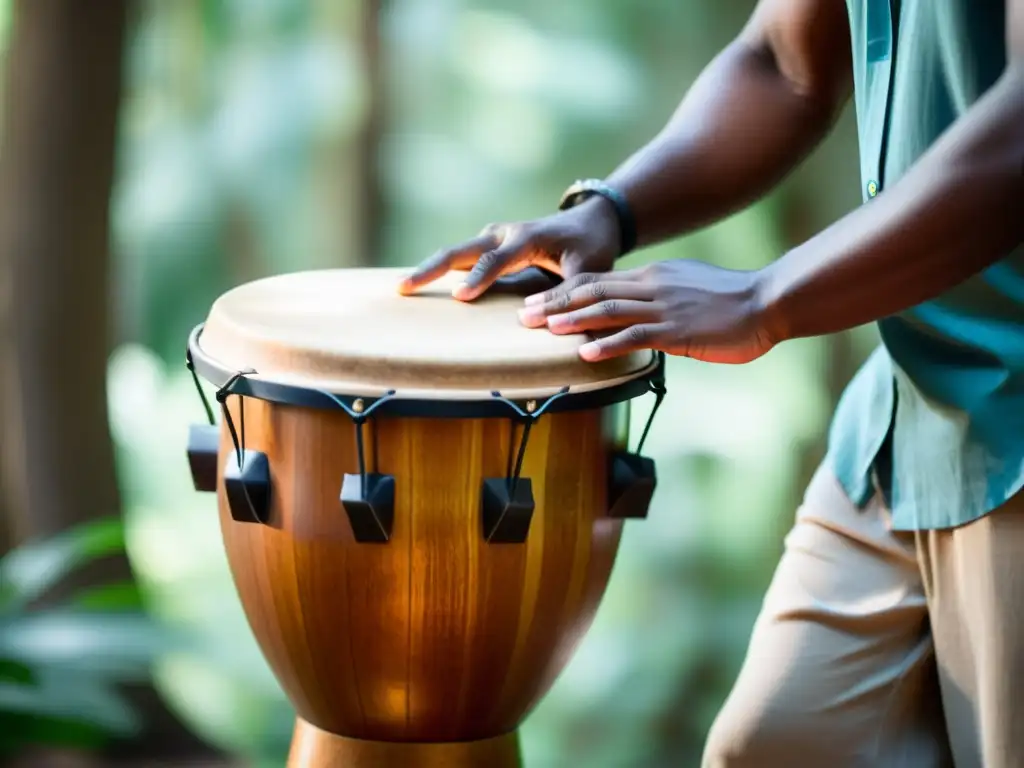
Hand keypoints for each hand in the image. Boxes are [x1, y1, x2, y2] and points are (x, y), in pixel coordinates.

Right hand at [397, 197, 620, 300]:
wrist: (590, 221)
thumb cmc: (591, 247)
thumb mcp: (589, 270)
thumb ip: (568, 293)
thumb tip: (537, 320)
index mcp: (527, 237)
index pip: (497, 260)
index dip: (479, 278)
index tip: (459, 297)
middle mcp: (503, 234)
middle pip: (460, 251)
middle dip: (431, 268)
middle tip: (403, 288)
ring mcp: (492, 239)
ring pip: (453, 254)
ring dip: (428, 270)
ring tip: (401, 290)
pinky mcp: (488, 247)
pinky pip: (459, 259)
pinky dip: (438, 271)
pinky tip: (418, 287)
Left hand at [517, 260, 779, 363]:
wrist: (768, 301)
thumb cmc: (732, 302)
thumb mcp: (688, 289)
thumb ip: (660, 297)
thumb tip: (638, 311)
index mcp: (653, 277)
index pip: (599, 281)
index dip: (564, 292)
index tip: (537, 302)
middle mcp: (652, 287)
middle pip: (592, 292)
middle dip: (555, 304)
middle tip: (524, 315)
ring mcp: (664, 308)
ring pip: (607, 310)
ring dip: (572, 320)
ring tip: (544, 329)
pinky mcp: (677, 331)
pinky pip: (635, 336)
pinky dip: (607, 344)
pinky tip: (585, 352)